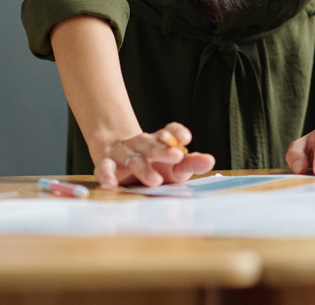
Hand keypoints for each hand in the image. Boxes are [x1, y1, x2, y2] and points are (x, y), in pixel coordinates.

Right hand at [92, 123, 215, 188]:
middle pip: (152, 143)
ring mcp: (124, 153)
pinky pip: (104, 168)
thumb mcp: (173, 166)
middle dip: (164, 149)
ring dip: (143, 168)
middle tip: (176, 156)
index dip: (177, 133)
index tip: (186, 138)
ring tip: (155, 180)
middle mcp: (142, 144)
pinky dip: (107, 175)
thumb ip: (190, 163)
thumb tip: (210, 161)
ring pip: (133, 157)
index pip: (169, 131)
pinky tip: (111, 184)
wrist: (118, 159)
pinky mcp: (106, 164)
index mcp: (160, 141)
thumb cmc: (153, 165)